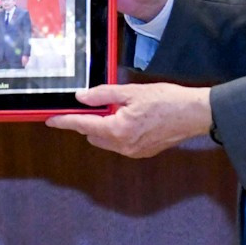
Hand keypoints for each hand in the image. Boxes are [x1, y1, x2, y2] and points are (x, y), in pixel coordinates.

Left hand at [46, 83, 211, 157]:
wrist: (194, 114)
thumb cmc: (166, 101)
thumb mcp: (131, 91)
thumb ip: (103, 94)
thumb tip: (81, 98)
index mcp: (118, 129)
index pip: (83, 126)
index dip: (65, 122)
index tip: (51, 120)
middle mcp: (123, 146)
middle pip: (93, 136)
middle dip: (89, 122)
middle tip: (95, 104)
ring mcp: (133, 152)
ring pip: (106, 141)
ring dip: (104, 128)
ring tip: (119, 108)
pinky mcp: (142, 153)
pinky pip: (120, 144)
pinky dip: (118, 133)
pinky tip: (130, 118)